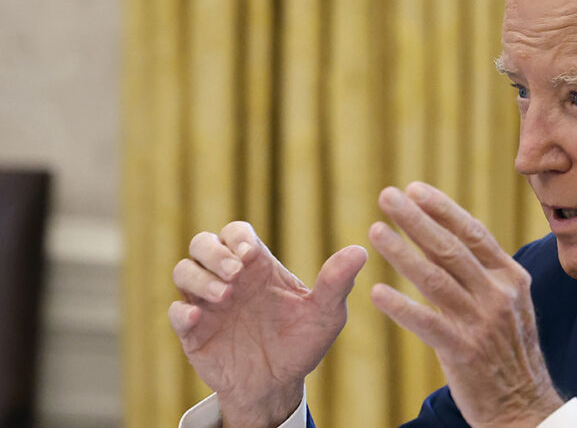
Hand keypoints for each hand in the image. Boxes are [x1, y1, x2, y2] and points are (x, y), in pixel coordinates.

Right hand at [168, 221, 366, 427]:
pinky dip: (181, 310)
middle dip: (214, 252)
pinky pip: (174, 311)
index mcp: (258, 267)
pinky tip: (197, 316)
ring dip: (199, 277)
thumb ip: (337, 282)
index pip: (236, 232)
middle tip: (236, 273)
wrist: (279, 385)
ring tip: (226, 296)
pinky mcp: (193, 331)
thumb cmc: (302, 343)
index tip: (250, 254)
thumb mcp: (325, 314)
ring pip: (183, 271)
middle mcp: (229, 279)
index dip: (237, 237)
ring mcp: (208, 303)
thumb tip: (360, 250)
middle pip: (202, 243)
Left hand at [370, 183, 563, 427]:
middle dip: (417, 219)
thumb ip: (480, 271)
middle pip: (451, 248)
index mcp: (511, 277)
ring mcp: (483, 323)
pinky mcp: (464, 352)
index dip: (442, 209)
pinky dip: (401, 307)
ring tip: (376, 231)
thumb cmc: (509, 351)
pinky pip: (427, 323)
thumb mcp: (507, 303)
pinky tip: (378, 292)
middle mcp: (499, 295)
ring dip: (403, 253)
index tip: (414, 188)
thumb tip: (443, 235)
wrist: (524, 406)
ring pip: (436, 279)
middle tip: (387, 197)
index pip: (473, 233)